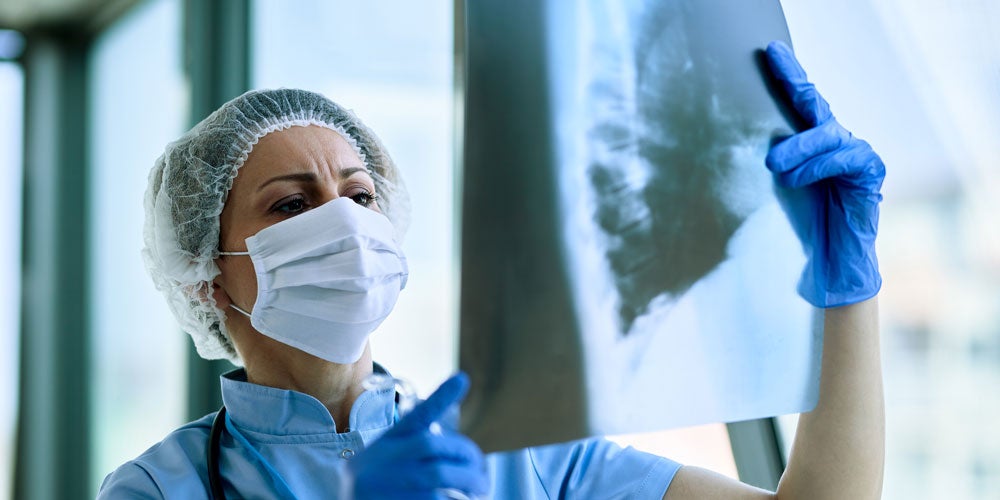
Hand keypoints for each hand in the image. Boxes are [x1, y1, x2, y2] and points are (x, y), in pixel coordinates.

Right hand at [349, 373, 488, 498]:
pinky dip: (450, 498)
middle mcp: (385, 459)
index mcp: (389, 442)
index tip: (462, 379)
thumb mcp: (388, 457)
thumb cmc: (378, 482)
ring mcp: (388, 483)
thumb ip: (417, 447)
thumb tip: (462, 453)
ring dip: (466, 482)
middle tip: (482, 472)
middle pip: (432, 445)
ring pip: (437, 474)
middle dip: (465, 455)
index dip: (440, 397)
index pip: (417, 416)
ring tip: (480, 490)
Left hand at [764, 40, 884, 307]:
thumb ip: (762, 168)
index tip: (771, 50)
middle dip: (794, 79)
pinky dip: (819, 164)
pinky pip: (846, 156)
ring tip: (775, 166)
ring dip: (798, 147)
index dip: (788, 75)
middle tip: (773, 59)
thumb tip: (719, 146)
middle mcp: (835, 142)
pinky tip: (796, 176)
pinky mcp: (870, 172)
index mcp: (810, 144)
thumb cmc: (797, 230)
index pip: (798, 104)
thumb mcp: (770, 192)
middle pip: (814, 104)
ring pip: (826, 133)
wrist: (829, 269)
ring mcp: (855, 155)